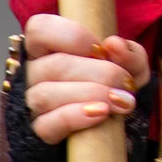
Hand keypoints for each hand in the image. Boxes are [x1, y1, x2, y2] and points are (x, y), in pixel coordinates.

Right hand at [23, 14, 150, 144]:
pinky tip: (100, 113)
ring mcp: (31, 103)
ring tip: (121, 101)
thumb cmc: (114, 88)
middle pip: (55, 65)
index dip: (73, 36)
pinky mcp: (37, 132)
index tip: (102, 50)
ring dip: (91, 95)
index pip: (40, 29)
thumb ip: (129, 52)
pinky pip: (46, 124)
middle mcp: (32, 73)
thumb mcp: (130, 67)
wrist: (114, 130)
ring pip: (46, 94)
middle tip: (125, 82)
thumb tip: (114, 44)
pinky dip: (75, 117)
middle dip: (99, 73)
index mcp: (46, 49)